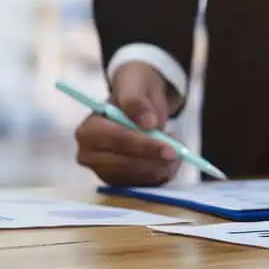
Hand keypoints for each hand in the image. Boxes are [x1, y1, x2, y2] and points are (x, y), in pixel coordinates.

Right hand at [74, 61, 181, 185]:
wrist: (139, 101)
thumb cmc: (133, 90)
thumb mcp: (134, 84)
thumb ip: (137, 101)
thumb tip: (147, 122)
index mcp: (88, 131)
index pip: (118, 142)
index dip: (144, 146)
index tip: (170, 148)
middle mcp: (90, 156)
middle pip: (125, 165)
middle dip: (155, 160)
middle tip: (180, 152)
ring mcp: (104, 171)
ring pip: (137, 178)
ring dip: (161, 167)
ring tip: (176, 147)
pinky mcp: (119, 182)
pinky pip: (144, 184)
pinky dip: (161, 174)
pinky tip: (170, 159)